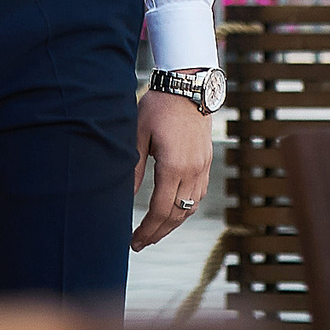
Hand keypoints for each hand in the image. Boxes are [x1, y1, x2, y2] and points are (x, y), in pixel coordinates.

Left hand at [131, 89, 211, 250]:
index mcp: (174, 166)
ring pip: (190, 208)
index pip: (161, 210)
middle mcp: (193, 171)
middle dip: (158, 233)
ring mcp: (203, 167)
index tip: (133, 241)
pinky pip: (198, 195)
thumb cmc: (159, 107)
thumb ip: (133, 168)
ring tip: (154, 232)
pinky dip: (185, 209)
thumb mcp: (138, 135)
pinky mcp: (206, 162)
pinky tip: (173, 212)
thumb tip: (123, 196)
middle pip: (177, 215)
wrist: (189, 86)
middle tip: (140, 243)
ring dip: (172, 224)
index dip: (147, 230)